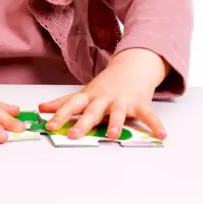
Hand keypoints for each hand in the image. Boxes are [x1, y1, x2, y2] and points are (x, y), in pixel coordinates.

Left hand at [39, 48, 167, 139]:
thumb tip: (41, 108)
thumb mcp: (83, 93)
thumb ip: (63, 103)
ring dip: (115, 124)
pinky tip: (161, 135)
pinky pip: (148, 116)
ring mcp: (122, 101)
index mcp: (89, 97)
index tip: (49, 126)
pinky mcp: (140, 103)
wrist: (131, 67)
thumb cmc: (105, 85)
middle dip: (82, 124)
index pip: (71, 105)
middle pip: (92, 112)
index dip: (60, 115)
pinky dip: (155, 125)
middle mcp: (104, 99)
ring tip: (112, 136)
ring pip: (117, 114)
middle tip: (73, 136)